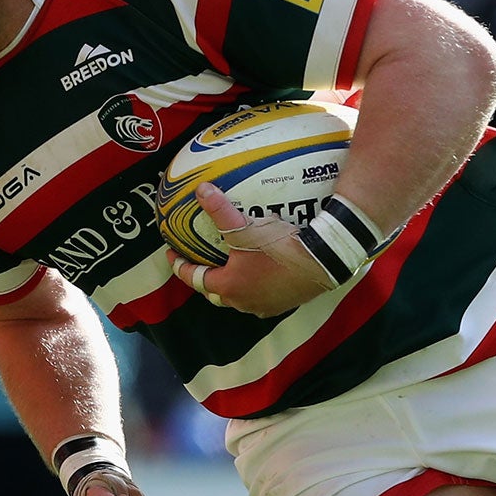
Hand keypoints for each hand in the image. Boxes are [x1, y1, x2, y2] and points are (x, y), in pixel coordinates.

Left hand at [166, 184, 334, 317]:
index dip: (180, 265)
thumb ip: (220, 210)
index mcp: (228, 286)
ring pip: (238, 297)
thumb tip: (201, 190)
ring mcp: (264, 306)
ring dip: (230, 285)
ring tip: (228, 267)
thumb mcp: (246, 228)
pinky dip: (253, 287)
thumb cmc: (280, 248)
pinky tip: (259, 273)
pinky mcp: (283, 304)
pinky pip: (260, 297)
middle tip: (198, 262)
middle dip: (203, 278)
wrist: (323, 262)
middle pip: (214, 292)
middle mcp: (243, 302)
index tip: (172, 253)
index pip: (194, 278)